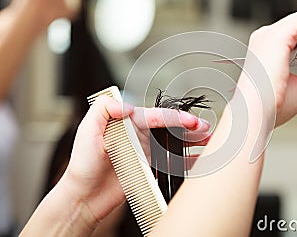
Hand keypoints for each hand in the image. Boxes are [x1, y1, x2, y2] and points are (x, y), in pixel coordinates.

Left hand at [59, 95, 209, 223]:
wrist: (84, 195)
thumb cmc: (82, 164)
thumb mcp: (87, 130)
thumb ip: (104, 109)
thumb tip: (127, 106)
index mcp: (127, 123)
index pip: (157, 116)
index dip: (177, 118)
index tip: (192, 122)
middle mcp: (138, 135)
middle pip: (170, 128)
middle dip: (190, 128)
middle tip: (207, 129)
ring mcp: (145, 152)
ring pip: (174, 143)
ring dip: (192, 141)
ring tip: (210, 141)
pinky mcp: (147, 168)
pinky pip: (170, 162)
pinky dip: (186, 161)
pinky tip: (199, 160)